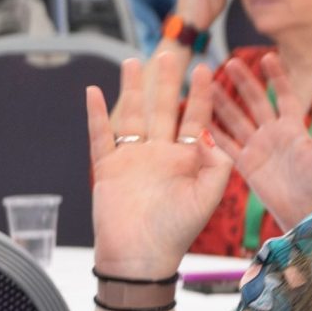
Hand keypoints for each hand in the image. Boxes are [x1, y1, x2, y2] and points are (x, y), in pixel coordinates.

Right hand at [87, 52, 235, 278]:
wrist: (141, 258)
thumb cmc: (177, 233)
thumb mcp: (206, 200)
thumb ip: (216, 168)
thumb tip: (215, 137)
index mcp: (187, 161)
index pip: (196, 120)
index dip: (201, 95)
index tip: (208, 68)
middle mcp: (160, 155)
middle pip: (164, 110)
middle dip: (167, 82)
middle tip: (172, 52)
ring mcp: (133, 159)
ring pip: (132, 116)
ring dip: (132, 90)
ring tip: (133, 61)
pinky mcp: (108, 167)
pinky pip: (100, 137)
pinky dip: (96, 115)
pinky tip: (95, 91)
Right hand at [208, 55, 311, 231]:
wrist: (303, 211)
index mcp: (293, 127)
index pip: (284, 95)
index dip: (277, 77)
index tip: (267, 56)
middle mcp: (273, 132)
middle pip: (255, 101)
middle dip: (243, 82)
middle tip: (229, 62)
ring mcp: (256, 146)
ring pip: (236, 118)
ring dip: (223, 102)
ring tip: (207, 84)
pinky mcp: (244, 162)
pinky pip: (225, 143)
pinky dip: (212, 132)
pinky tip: (198, 117)